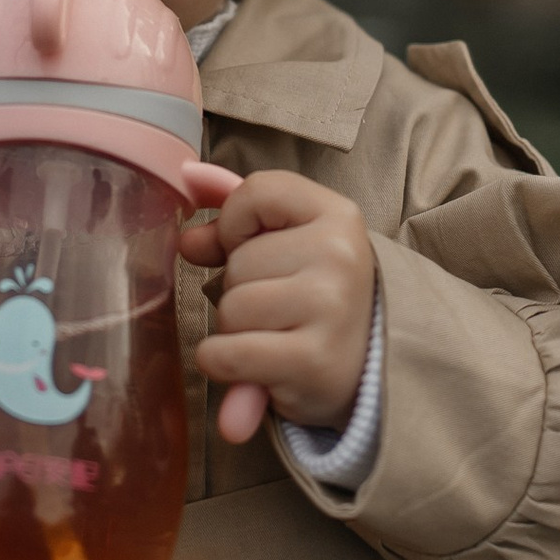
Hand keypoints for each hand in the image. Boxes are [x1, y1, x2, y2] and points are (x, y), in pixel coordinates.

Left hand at [180, 171, 375, 442]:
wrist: (371, 367)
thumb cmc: (320, 296)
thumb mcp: (292, 243)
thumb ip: (238, 216)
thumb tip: (188, 193)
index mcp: (339, 215)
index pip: (256, 192)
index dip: (236, 225)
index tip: (257, 248)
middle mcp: (340, 256)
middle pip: (237, 262)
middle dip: (241, 289)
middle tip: (282, 309)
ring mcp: (330, 308)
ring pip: (230, 309)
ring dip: (236, 331)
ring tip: (277, 336)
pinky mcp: (313, 361)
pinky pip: (225, 354)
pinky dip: (223, 364)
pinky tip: (258, 367)